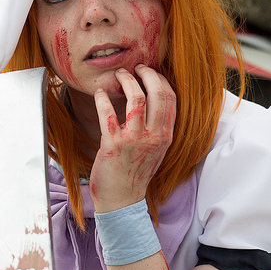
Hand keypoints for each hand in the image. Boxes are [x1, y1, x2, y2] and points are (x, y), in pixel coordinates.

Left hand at [89, 66, 175, 212]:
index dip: (160, 80)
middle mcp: (154, 136)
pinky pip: (108, 114)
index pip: (170, 99)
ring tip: (119, 75)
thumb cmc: (136, 173)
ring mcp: (134, 140)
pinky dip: (103, 99)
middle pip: (158, 94)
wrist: (122, 200)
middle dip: (147, 74)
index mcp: (165, 135)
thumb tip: (152, 102)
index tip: (149, 72)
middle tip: (135, 68)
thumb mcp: (156, 150)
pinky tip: (100, 93)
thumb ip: (157, 128)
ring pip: (136, 99)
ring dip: (126, 81)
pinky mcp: (113, 145)